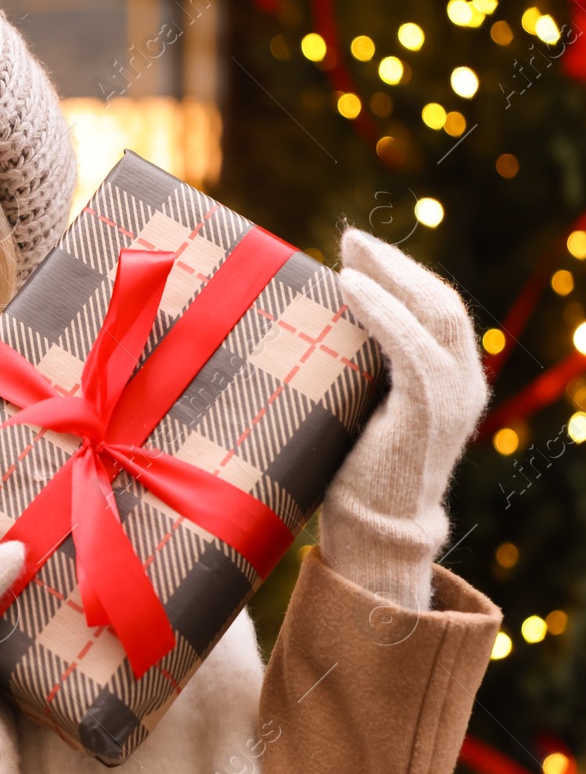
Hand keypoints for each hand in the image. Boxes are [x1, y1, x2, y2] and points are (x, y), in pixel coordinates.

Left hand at [318, 227, 489, 610]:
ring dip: (389, 277)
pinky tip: (348, 287)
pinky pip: (410, 347)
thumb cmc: (352, 478)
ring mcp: (453, 398)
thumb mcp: (357, 412)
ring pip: (434, 314)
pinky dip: (381, 311)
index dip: (401, 275)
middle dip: (394, 266)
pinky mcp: (430, 411)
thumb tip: (311, 333)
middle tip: (351, 239)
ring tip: (349, 254)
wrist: (372, 534)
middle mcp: (462, 385)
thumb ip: (356, 374)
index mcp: (448, 383)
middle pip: (440, 301)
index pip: (435, 311)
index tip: (358, 252)